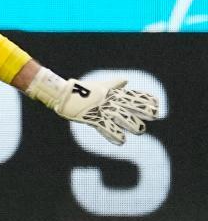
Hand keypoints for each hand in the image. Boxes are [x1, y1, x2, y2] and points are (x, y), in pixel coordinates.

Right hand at [26, 69, 158, 144]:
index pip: (132, 95)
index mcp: (113, 93)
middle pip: (130, 105)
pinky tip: (121, 140)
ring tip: (140, 130)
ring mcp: (101, 109)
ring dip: (131, 123)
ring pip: (121, 116)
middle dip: (143, 110)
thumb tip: (125, 80)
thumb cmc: (82, 90)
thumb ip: (114, 85)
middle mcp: (109, 100)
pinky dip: (113, 135)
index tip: (157, 104)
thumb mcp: (101, 86)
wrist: (63, 94)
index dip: (145, 99)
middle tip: (155, 115)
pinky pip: (105, 127)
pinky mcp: (92, 117)